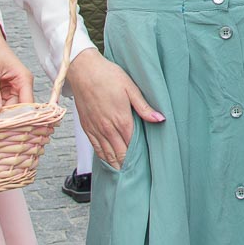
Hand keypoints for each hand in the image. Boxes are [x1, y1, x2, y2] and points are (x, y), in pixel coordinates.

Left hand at [0, 17, 32, 113]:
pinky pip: (1, 102)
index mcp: (24, 79)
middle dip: (10, 118)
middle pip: (19, 108)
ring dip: (1, 115)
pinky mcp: (2, 87)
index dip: (23, 118)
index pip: (28, 105)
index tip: (14, 130)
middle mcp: (21, 85)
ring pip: (9, 107)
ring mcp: (11, 87)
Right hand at [69, 49, 162, 168]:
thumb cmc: (108, 76)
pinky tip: (108, 161)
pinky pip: (96, 148)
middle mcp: (108, 128)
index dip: (139, 156)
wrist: (83, 71)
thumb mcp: (131, 88)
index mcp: (122, 120)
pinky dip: (103, 157)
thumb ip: (144, 107)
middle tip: (136, 173)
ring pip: (107, 154)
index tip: (146, 163)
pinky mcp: (87, 127)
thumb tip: (160, 119)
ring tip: (124, 173)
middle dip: (128, 165)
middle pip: (120, 154)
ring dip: (116, 164)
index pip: (133, 146)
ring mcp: (96, 129)